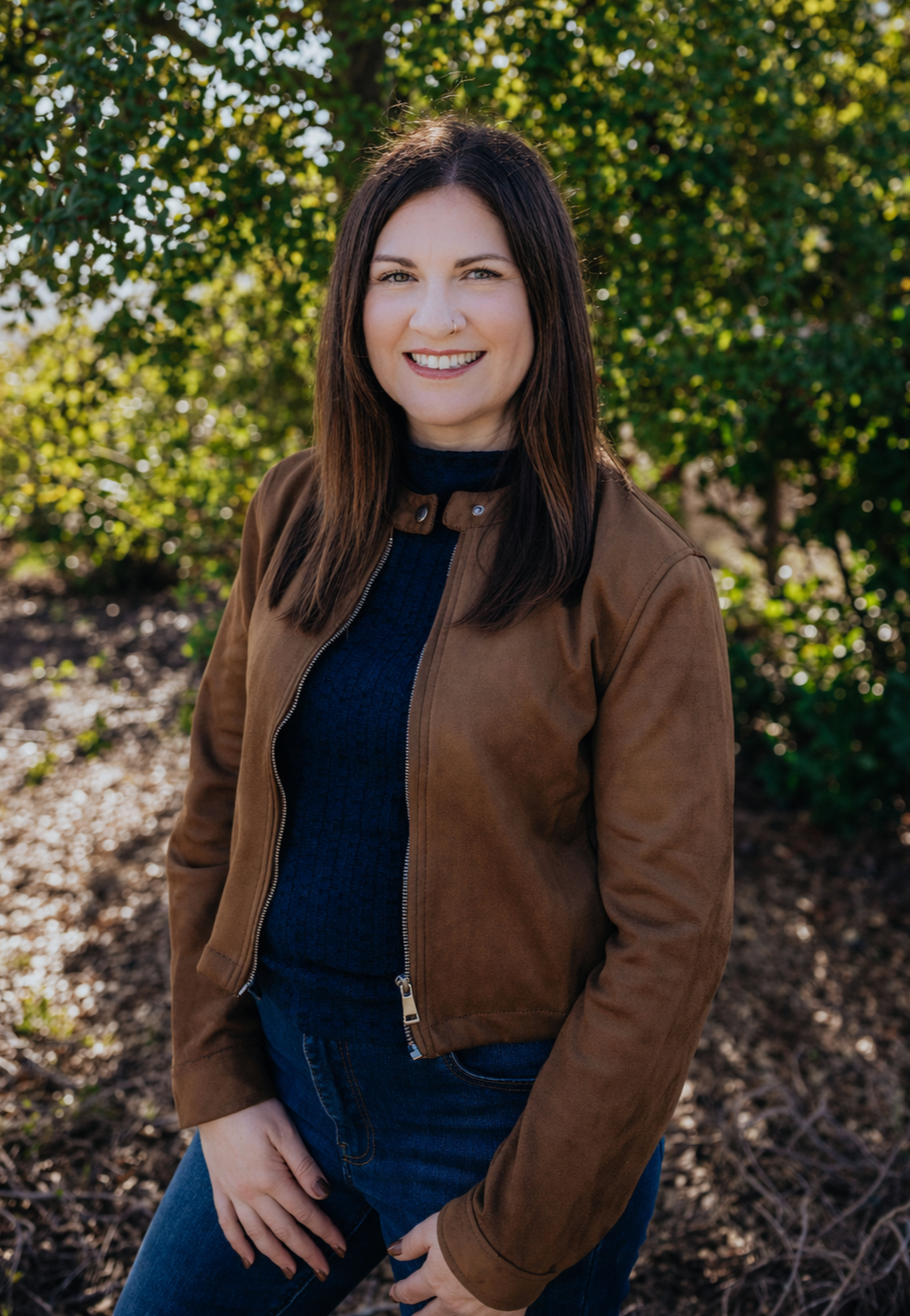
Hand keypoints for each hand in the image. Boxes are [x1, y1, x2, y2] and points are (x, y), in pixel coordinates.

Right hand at [198, 1097, 345, 1279]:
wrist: (217, 1097)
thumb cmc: (257, 1108)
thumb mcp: (286, 1131)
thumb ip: (304, 1165)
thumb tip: (323, 1195)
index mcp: (270, 1177)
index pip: (304, 1212)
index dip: (324, 1231)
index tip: (341, 1247)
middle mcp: (250, 1192)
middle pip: (283, 1229)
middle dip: (305, 1251)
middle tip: (324, 1271)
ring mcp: (232, 1192)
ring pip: (257, 1233)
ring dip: (276, 1254)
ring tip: (291, 1271)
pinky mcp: (218, 1188)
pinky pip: (227, 1224)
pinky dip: (238, 1244)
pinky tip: (248, 1259)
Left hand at [388, 1212, 525, 1315]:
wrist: (511, 1236)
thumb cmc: (470, 1227)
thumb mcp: (433, 1226)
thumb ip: (412, 1242)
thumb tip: (392, 1252)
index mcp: (435, 1279)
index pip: (410, 1291)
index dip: (400, 1291)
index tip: (394, 1292)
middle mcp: (454, 1300)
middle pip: (431, 1315)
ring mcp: (479, 1311)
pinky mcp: (505, 1313)